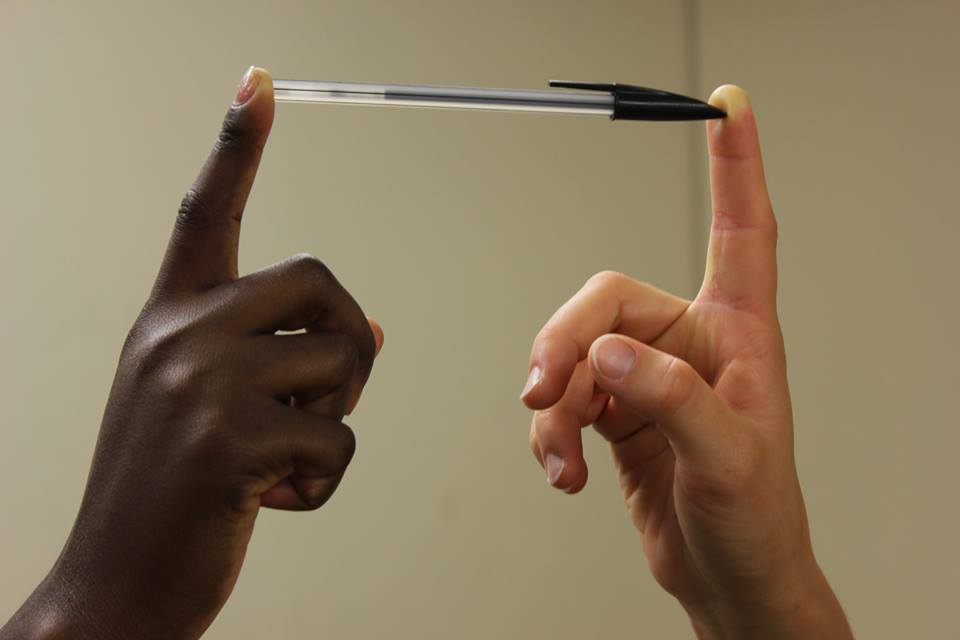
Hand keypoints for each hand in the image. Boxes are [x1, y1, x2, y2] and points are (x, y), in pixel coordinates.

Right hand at [1, 67, 382, 639]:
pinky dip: (326, 481)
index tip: (259, 83)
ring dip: (336, 416)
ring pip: (344, 360)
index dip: (237, 146)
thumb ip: (275, 356)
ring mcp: (200, 384)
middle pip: (321, 280)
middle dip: (347, 338)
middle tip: (323, 396)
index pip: (206, 213)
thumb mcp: (206, 406)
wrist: (113, 585)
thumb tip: (375, 331)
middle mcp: (179, 335)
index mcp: (169, 319)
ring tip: (283, 456)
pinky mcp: (230, 442)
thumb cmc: (172, 490)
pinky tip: (275, 500)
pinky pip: (339, 440)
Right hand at [521, 86, 851, 638]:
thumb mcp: (727, 461)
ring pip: (573, 356)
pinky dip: (551, 437)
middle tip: (544, 391)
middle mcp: (688, 345)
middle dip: (563, 345)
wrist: (727, 578)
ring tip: (561, 459)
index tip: (728, 108)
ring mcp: (647, 378)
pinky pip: (563, 401)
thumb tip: (610, 356)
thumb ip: (672, 401)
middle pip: (604, 303)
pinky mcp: (617, 414)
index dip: (736, 167)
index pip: (742, 232)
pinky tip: (564, 473)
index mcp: (740, 334)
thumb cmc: (755, 520)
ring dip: (554, 408)